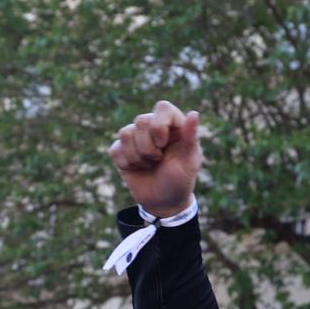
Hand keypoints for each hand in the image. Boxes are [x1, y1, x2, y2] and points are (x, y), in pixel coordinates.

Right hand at [109, 100, 201, 218]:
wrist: (164, 201)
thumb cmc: (180, 179)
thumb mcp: (189, 161)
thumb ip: (191, 137)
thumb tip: (194, 113)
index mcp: (173, 125)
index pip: (162, 107)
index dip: (159, 125)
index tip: (163, 144)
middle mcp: (153, 126)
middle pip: (140, 120)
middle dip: (148, 147)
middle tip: (158, 160)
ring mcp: (136, 137)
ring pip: (125, 133)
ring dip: (137, 156)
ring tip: (149, 165)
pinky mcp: (121, 150)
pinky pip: (115, 149)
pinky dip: (125, 163)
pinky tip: (136, 168)